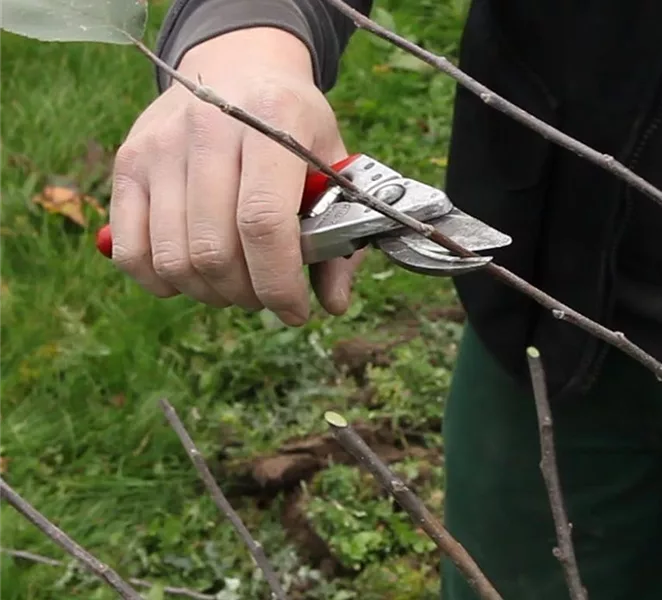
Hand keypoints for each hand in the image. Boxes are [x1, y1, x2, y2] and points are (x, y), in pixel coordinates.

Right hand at [109, 27, 363, 325]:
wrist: (237, 66)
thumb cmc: (292, 124)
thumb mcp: (331, 161)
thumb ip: (339, 233)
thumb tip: (334, 304)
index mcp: (272, 122)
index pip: (264, 222)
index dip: (279, 282)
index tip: (295, 309)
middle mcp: (208, 129)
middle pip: (214, 250)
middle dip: (247, 294)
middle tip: (266, 296)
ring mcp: (160, 146)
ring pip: (173, 259)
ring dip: (209, 293)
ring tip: (235, 285)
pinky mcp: (127, 163)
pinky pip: (130, 250)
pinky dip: (161, 281)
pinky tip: (192, 275)